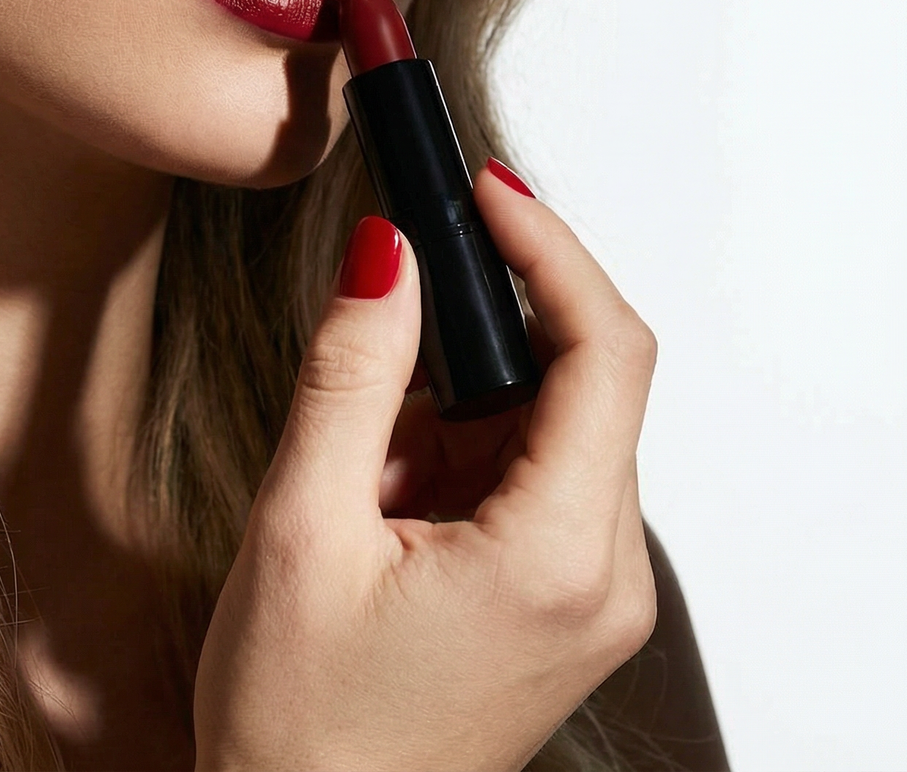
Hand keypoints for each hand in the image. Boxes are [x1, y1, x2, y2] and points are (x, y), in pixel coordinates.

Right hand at [193, 166, 657, 771]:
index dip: (550, 249)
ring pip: (547, 418)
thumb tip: (387, 252)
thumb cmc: (303, 725)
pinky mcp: (557, 593)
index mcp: (558, 559)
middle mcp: (602, 574)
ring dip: (454, 397)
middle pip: (584, 376)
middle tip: (394, 289)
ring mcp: (587, 588)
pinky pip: (526, 468)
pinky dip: (455, 444)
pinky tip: (383, 493)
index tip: (484, 188)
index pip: (604, 352)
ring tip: (362, 463)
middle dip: (483, 324)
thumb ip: (351, 374)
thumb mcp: (302, 527)